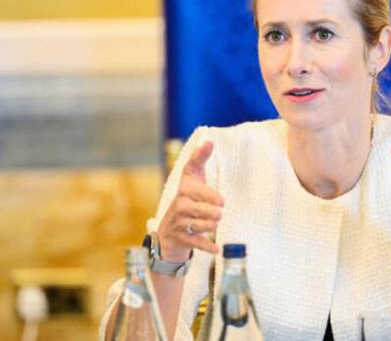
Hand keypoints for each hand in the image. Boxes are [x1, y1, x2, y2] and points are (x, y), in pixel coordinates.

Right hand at [157, 141, 222, 261]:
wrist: (168, 231)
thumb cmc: (187, 198)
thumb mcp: (191, 178)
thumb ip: (199, 159)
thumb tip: (209, 140)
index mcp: (184, 190)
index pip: (196, 191)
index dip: (209, 196)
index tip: (222, 201)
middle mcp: (180, 207)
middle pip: (198, 211)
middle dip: (210, 213)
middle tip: (218, 215)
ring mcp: (180, 224)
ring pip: (198, 226)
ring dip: (209, 227)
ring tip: (214, 225)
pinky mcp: (182, 239)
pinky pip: (196, 243)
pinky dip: (207, 247)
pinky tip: (217, 249)